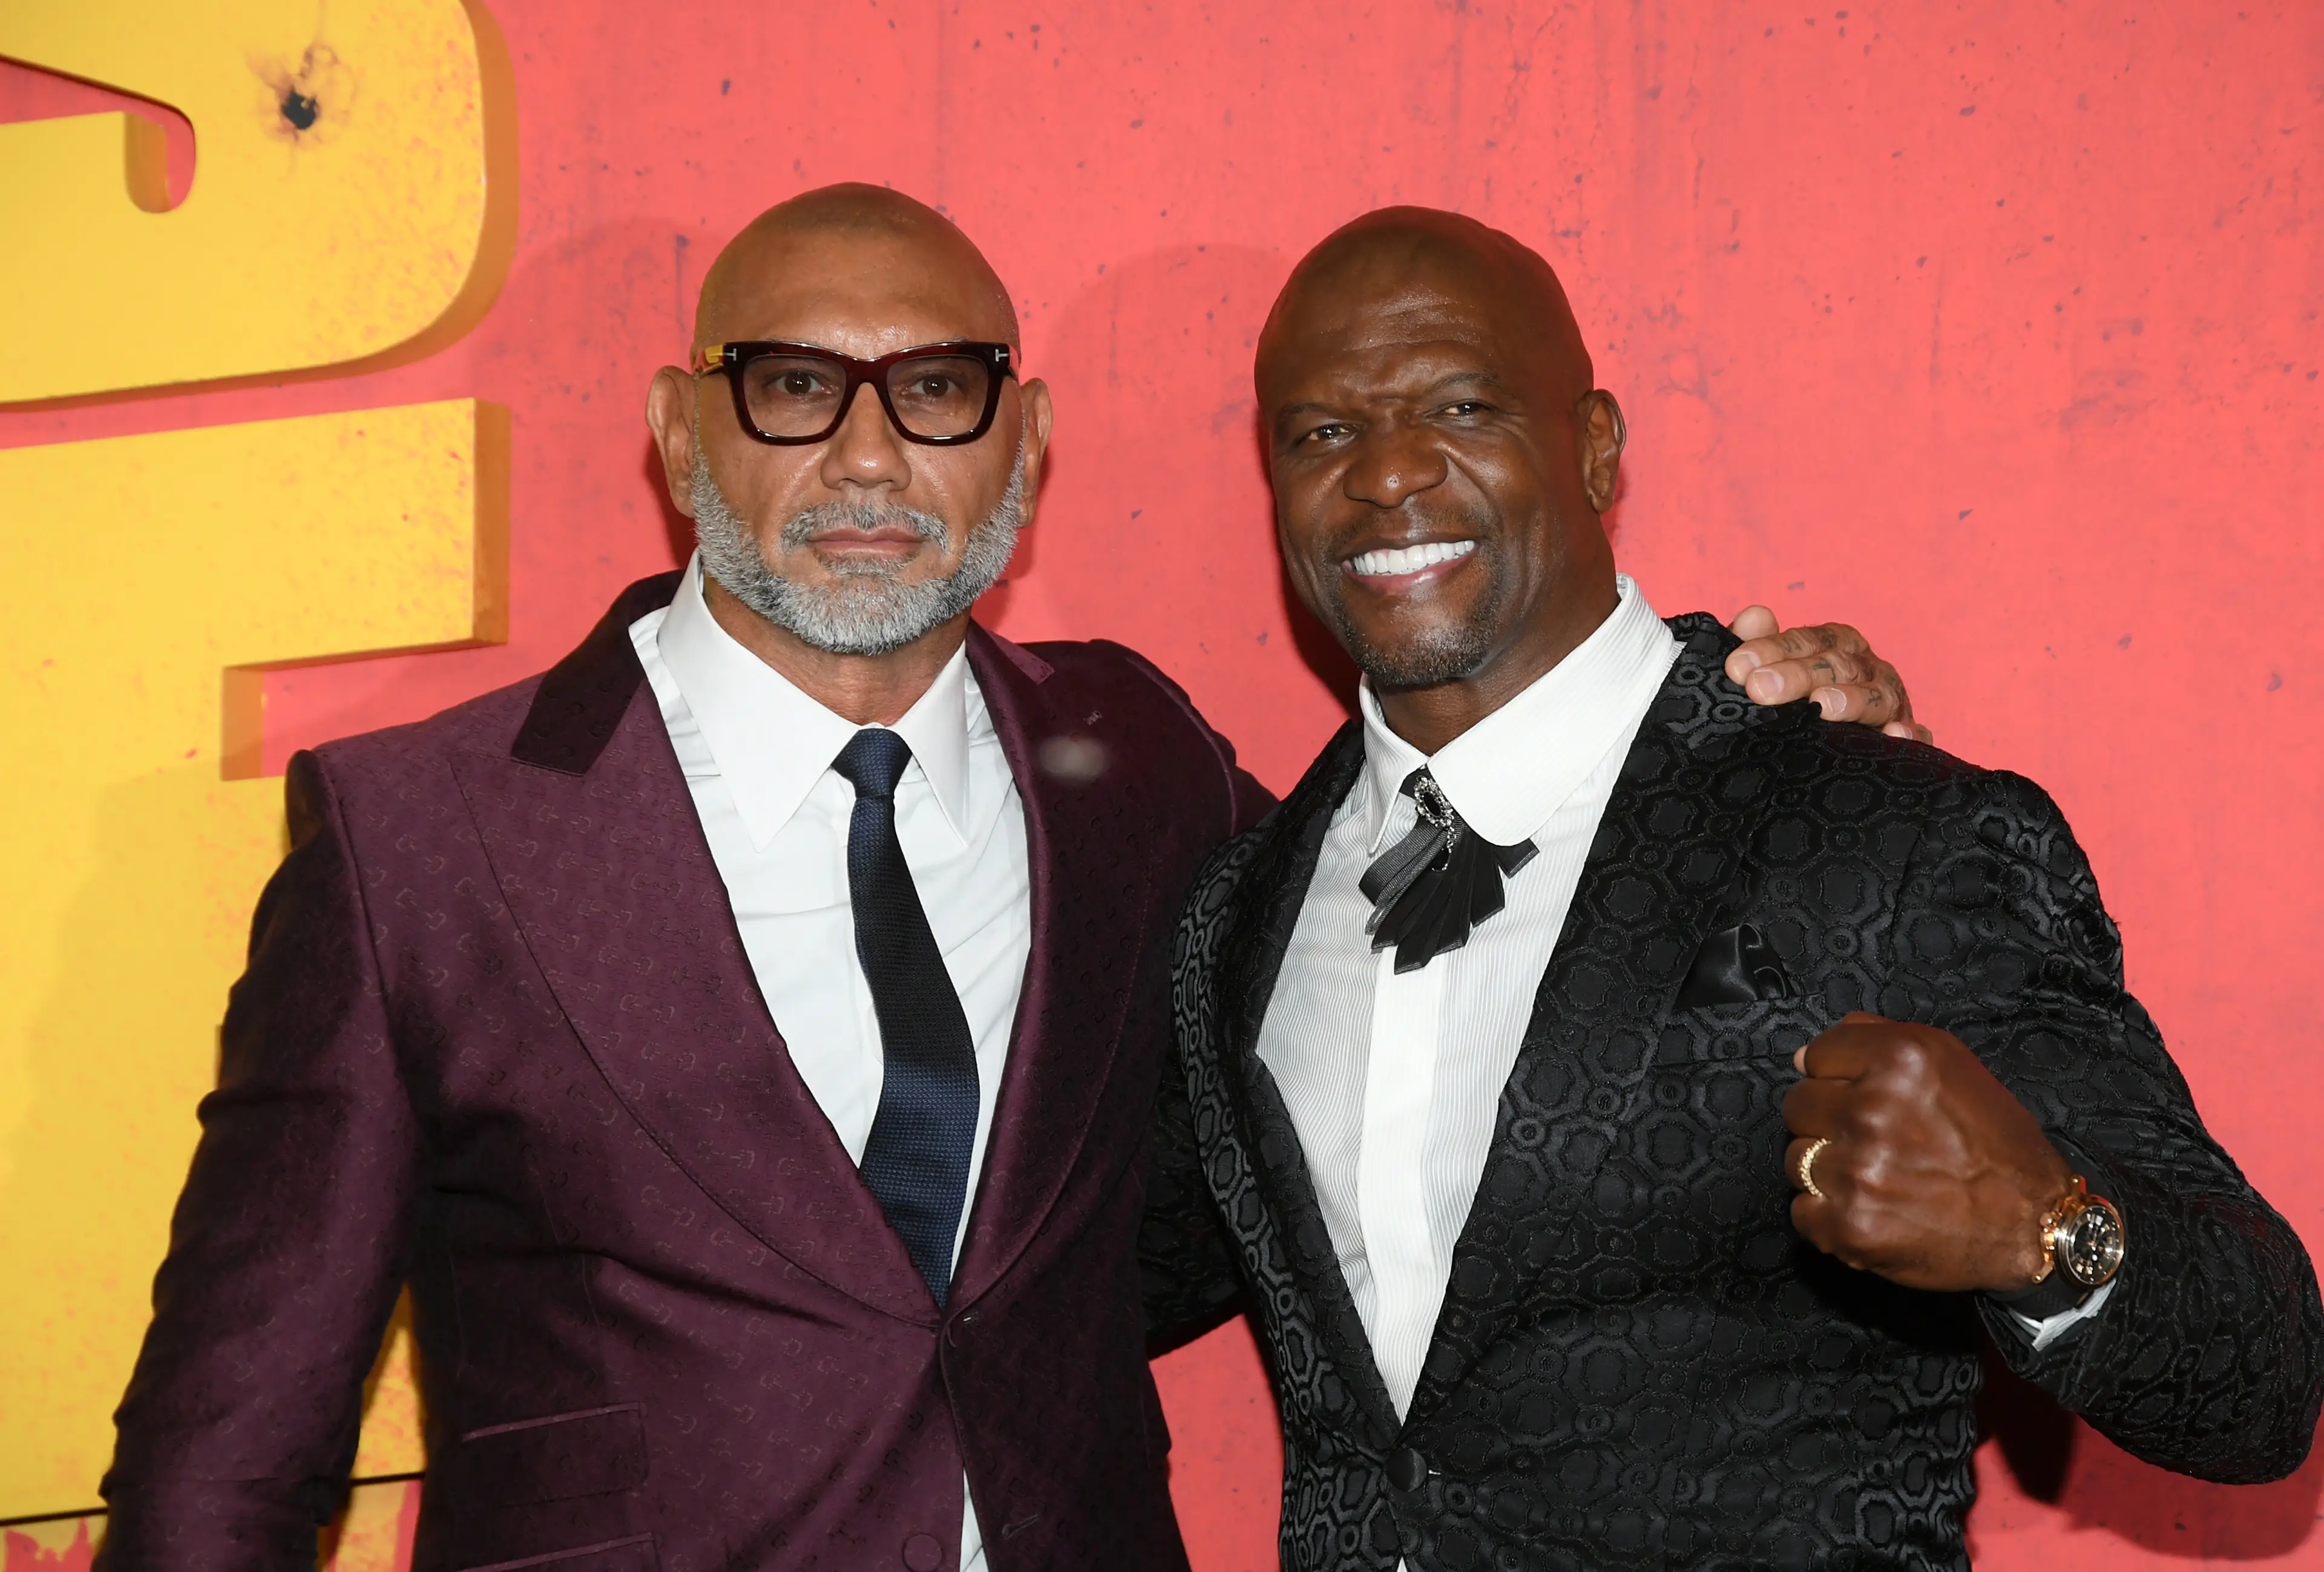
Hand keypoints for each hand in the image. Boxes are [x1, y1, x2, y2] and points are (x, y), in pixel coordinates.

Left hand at [1725, 607, 1931, 741]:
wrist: (1826, 748)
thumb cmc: (1790, 701)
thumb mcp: (1767, 671)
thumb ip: (1755, 647)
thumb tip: (1753, 617)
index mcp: (1834, 646)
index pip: (1805, 641)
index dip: (1772, 649)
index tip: (1737, 666)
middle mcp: (1865, 668)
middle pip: (1836, 665)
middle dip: (1797, 675)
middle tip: (1760, 689)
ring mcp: (1890, 702)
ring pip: (1876, 695)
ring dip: (1852, 699)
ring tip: (1823, 706)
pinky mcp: (1906, 734)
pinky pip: (1914, 733)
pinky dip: (1909, 734)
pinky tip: (1896, 736)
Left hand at [1782, 1013, 2075, 1292]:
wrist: (2034, 1225)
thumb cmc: (1994, 1143)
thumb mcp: (1949, 1063)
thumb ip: (1875, 1040)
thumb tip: (1803, 1055)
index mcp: (1898, 1061)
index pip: (1816, 1055)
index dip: (1837, 1077)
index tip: (1863, 1096)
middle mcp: (1873, 1111)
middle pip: (1798, 1106)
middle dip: (1828, 1122)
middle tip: (1875, 1142)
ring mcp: (1859, 1172)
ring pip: (1796, 1159)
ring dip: (1828, 1170)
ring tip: (1879, 1178)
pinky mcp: (1850, 1226)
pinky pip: (1801, 1211)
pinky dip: (1828, 1216)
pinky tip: (1871, 1211)